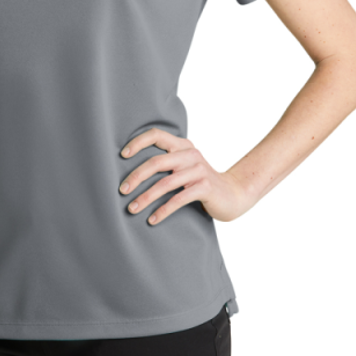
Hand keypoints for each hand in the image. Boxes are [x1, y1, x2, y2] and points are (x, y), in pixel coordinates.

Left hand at [119, 127, 256, 223]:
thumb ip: (166, 163)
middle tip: (122, 190)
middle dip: (136, 177)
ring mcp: (199, 170)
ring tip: (131, 209)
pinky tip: (152, 219)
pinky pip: (178, 199)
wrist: (233, 195)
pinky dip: (163, 211)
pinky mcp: (205, 187)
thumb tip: (130, 171)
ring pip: (165, 183)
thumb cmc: (200, 182)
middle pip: (156, 162)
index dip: (137, 143)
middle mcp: (190, 154)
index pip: (156, 135)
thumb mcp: (184, 167)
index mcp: (182, 145)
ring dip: (145, 198)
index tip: (122, 155)